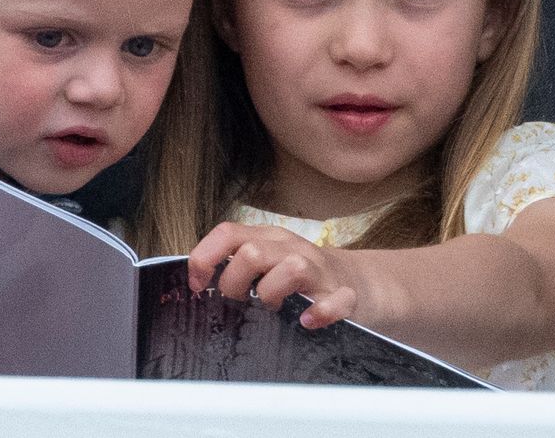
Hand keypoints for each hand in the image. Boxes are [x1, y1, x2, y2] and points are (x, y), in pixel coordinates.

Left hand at [188, 222, 359, 327]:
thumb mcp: (265, 261)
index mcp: (268, 237)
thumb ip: (233, 264)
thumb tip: (195, 281)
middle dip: (235, 283)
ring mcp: (319, 270)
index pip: (227, 233)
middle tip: (240, 302)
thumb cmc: (300, 278)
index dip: (204, 258)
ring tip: (272, 308)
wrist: (358, 283)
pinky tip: (307, 321)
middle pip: (252, 253)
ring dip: (272, 294)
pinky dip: (320, 313)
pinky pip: (337, 301)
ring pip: (291, 268)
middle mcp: (291, 248)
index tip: (198, 286)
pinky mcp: (345, 295)